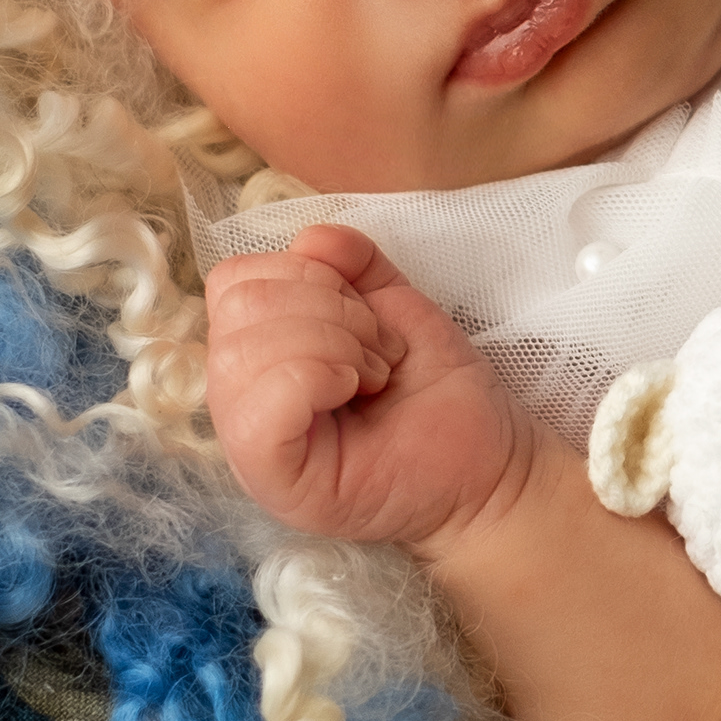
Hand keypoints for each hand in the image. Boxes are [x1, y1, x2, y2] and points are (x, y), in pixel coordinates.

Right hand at [204, 224, 537, 550]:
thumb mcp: (393, 305)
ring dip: (332, 342)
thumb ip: (352, 264)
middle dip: (327, 307)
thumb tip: (312, 238)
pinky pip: (258, 410)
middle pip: (237, 305)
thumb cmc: (437, 392)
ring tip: (374, 374)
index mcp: (256, 355)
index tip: (367, 316)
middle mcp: (238, 398)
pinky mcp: (273, 482)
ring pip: (242, 352)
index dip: (304, 274)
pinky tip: (356, 390)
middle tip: (378, 351)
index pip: (233, 281)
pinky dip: (315, 377)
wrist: (487, 463)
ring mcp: (248, 444)